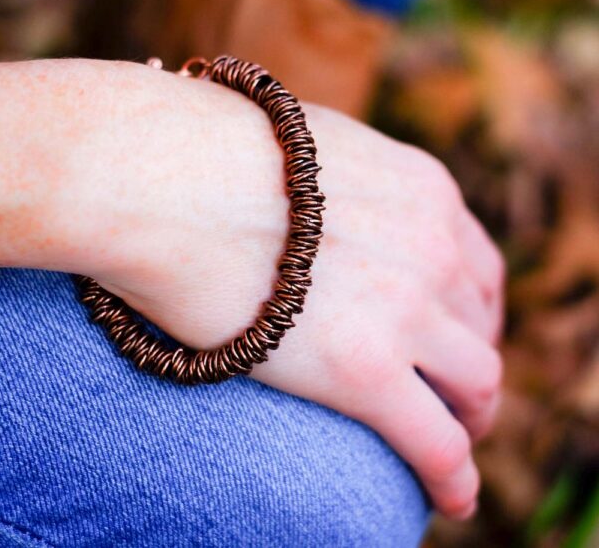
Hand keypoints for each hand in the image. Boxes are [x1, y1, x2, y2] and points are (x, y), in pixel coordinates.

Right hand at [1, 59, 503, 519]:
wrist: (162, 176)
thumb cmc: (212, 154)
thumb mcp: (312, 148)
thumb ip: (344, 183)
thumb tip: (318, 206)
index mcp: (423, 191)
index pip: (478, 268)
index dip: (471, 313)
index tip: (450, 339)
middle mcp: (433, 246)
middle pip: (481, 327)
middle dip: (469, 364)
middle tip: (450, 395)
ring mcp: (407, 307)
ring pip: (477, 384)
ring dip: (470, 419)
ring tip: (450, 443)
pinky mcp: (365, 370)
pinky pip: (439, 444)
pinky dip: (452, 476)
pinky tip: (450, 495)